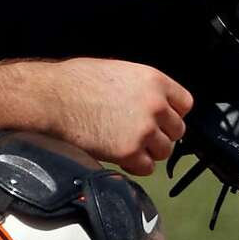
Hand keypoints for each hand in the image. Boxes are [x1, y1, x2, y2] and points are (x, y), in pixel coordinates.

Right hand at [54, 57, 191, 176]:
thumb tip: (150, 102)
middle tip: (141, 135)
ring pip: (164, 151)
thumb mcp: (118, 71)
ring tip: (128, 145)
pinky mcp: (129, 152)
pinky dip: (135, 165)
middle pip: (178, 130)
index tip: (162, 119)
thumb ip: (141, 88)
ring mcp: (144, 130)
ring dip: (148, 151)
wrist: (53, 98)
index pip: (185, 104)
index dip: (171, 114)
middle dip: (160, 134)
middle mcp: (155, 105)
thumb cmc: (76, 81)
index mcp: (154, 80)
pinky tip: (120, 156)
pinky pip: (146, 168)